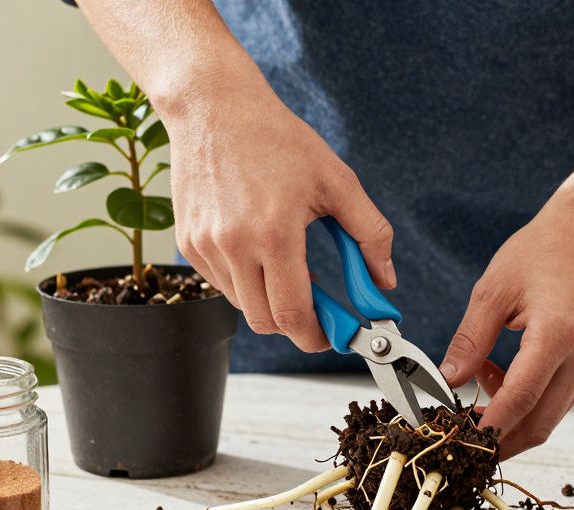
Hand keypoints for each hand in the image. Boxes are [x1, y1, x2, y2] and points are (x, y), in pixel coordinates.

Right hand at [164, 84, 394, 351]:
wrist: (213, 108)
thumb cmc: (277, 139)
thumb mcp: (338, 181)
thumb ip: (370, 234)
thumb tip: (385, 281)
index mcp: (274, 233)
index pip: (292, 315)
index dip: (317, 337)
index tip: (334, 336)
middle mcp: (233, 245)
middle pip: (266, 322)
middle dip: (296, 324)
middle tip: (320, 308)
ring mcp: (205, 247)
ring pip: (243, 306)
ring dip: (270, 301)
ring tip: (289, 266)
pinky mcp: (188, 244)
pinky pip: (222, 284)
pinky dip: (246, 281)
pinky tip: (259, 249)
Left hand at [440, 211, 573, 459]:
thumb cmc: (540, 253)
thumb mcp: (492, 290)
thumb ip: (470, 340)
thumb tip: (448, 381)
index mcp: (558, 333)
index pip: (522, 396)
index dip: (491, 425)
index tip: (463, 441)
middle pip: (539, 423)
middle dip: (499, 440)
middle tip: (461, 438)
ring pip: (547, 418)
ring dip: (509, 418)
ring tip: (478, 382)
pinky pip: (554, 402)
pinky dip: (524, 403)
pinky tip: (499, 373)